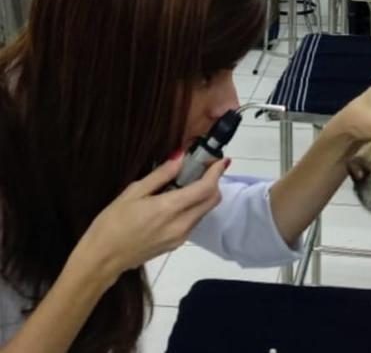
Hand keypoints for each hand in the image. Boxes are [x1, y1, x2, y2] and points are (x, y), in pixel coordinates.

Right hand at [71, 154, 226, 282]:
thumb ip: (160, 175)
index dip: (216, 172)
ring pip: (205, 211)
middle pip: (212, 200)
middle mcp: (182, 224)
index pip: (206, 188)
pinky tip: (177, 200)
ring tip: (187, 182)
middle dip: (213, 182)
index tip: (220, 160)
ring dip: (203, 195)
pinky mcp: (177, 245)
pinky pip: (194, 221)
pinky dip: (193, 207)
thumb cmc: (112, 222)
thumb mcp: (132, 193)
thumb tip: (180, 158)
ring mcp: (181, 237)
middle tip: (202, 168)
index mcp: (170, 208)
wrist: (103, 259)